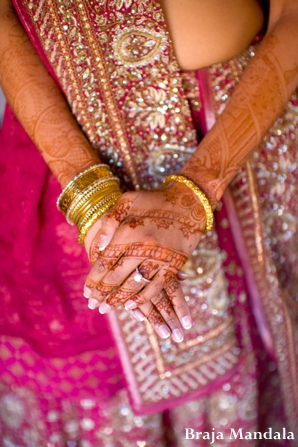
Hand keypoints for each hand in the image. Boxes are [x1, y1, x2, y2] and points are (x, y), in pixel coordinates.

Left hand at [84, 182, 206, 341]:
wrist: (188, 202)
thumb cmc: (154, 201)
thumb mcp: (127, 201)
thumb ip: (109, 222)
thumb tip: (98, 247)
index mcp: (129, 231)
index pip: (106, 261)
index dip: (94, 279)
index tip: (86, 292)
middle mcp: (143, 246)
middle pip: (117, 276)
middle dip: (102, 293)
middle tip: (93, 305)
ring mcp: (160, 257)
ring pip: (135, 285)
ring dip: (119, 299)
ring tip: (107, 308)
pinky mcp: (174, 264)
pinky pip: (156, 286)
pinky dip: (143, 298)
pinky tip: (132, 306)